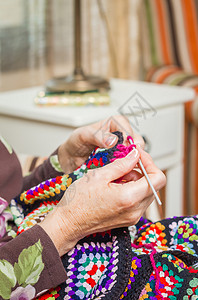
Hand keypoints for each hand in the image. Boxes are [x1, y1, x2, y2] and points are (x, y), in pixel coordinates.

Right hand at [40, 146, 165, 255]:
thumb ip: (122, 164)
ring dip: (137, 180)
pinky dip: (132, 190)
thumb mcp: (99, 175)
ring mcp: (132, 217)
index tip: (138, 155)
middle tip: (126, 162)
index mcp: (130, 198)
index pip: (158, 178)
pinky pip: (138, 201)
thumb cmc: (79, 200)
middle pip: (154, 185)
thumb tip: (135, 155)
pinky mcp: (128, 220)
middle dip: (143, 170)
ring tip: (117, 175)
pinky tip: (116, 185)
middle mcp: (135, 210)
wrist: (68, 223)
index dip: (150, 163)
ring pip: (146, 193)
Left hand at [58, 115, 143, 172]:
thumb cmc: (76, 142)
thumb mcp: (83, 135)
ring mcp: (122, 149)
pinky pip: (130, 165)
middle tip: (125, 161)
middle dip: (133, 153)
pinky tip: (121, 172)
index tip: (124, 150)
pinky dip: (127, 169)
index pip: (128, 130)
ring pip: (136, 155)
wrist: (71, 158)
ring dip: (131, 162)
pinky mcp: (121, 161)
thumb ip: (97, 136)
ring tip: (122, 168)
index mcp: (114, 123)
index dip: (128, 140)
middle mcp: (121, 135)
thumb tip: (113, 140)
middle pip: (137, 142)